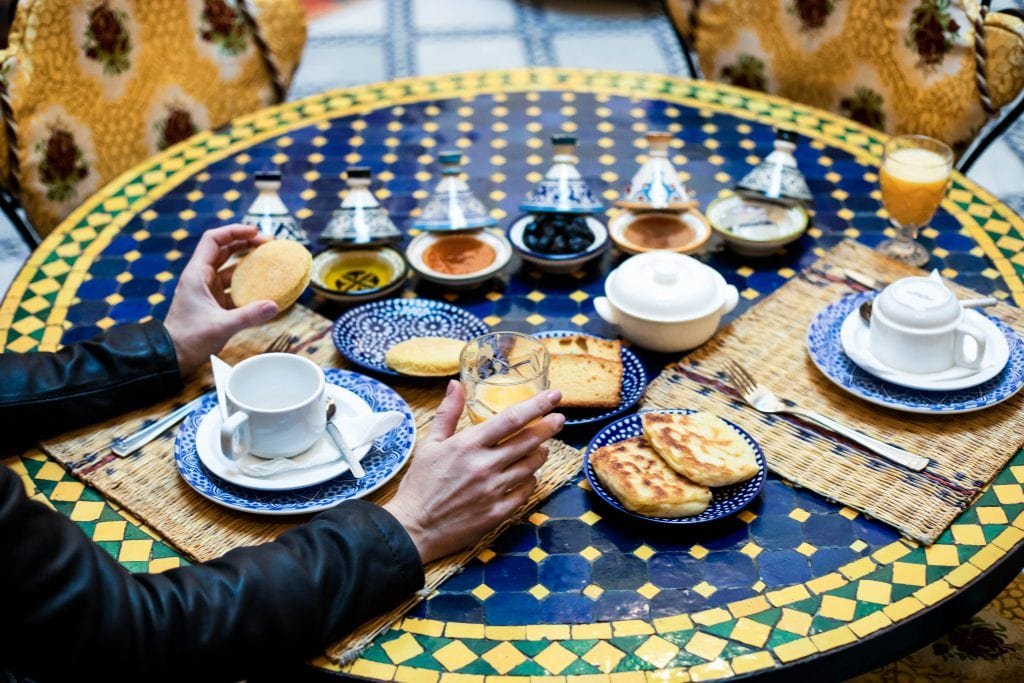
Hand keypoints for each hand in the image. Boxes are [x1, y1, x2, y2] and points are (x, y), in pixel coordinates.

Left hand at [164, 225, 278, 374]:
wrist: (172, 358)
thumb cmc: (189, 340)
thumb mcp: (220, 327)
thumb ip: (248, 316)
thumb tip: (274, 306)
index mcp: (196, 274)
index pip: (214, 240)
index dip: (235, 231)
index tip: (256, 232)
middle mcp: (201, 278)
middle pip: (225, 249)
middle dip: (247, 243)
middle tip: (270, 243)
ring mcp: (208, 290)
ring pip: (231, 267)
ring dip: (249, 262)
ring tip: (271, 260)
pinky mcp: (215, 303)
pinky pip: (234, 286)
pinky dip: (249, 283)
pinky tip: (265, 286)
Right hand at [384, 381, 563, 563]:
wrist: (413, 529)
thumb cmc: (419, 485)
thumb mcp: (429, 444)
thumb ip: (447, 413)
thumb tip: (456, 384)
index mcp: (467, 445)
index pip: (511, 419)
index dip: (537, 405)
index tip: (554, 396)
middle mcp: (484, 466)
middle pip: (529, 441)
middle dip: (548, 427)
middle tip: (559, 419)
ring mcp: (493, 491)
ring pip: (531, 466)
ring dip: (540, 454)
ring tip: (541, 447)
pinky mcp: (497, 513)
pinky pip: (525, 492)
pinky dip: (531, 481)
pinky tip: (527, 476)